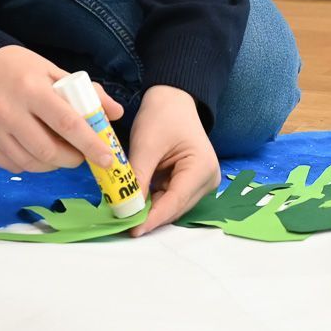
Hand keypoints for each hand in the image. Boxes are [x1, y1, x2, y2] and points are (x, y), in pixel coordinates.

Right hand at [0, 45, 125, 174]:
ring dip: (52, 165)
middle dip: (72, 159)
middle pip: (48, 150)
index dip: (90, 144)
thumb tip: (115, 113)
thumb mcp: (52, 70)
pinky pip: (12, 165)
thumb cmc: (17, 68)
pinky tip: (35, 152)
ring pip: (30, 162)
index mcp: (32, 89)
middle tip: (81, 156)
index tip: (108, 159)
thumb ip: (86, 92)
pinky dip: (30, 164)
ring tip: (60, 154)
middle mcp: (9, 112)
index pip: (67, 123)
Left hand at [126, 85, 219, 236]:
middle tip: (122, 223)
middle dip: (150, 216)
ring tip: (126, 212)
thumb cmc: (162, 116)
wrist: (173, 101)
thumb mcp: (146, 146)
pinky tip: (136, 201)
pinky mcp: (192, 183)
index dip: (154, 218)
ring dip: (151, 210)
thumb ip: (138, 178)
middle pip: (176, 207)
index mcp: (201, 168)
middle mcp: (208, 180)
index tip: (133, 230)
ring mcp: (201, 183)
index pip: (176, 201)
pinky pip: (171, 198)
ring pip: (172, 206)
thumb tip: (127, 209)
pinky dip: (154, 201)